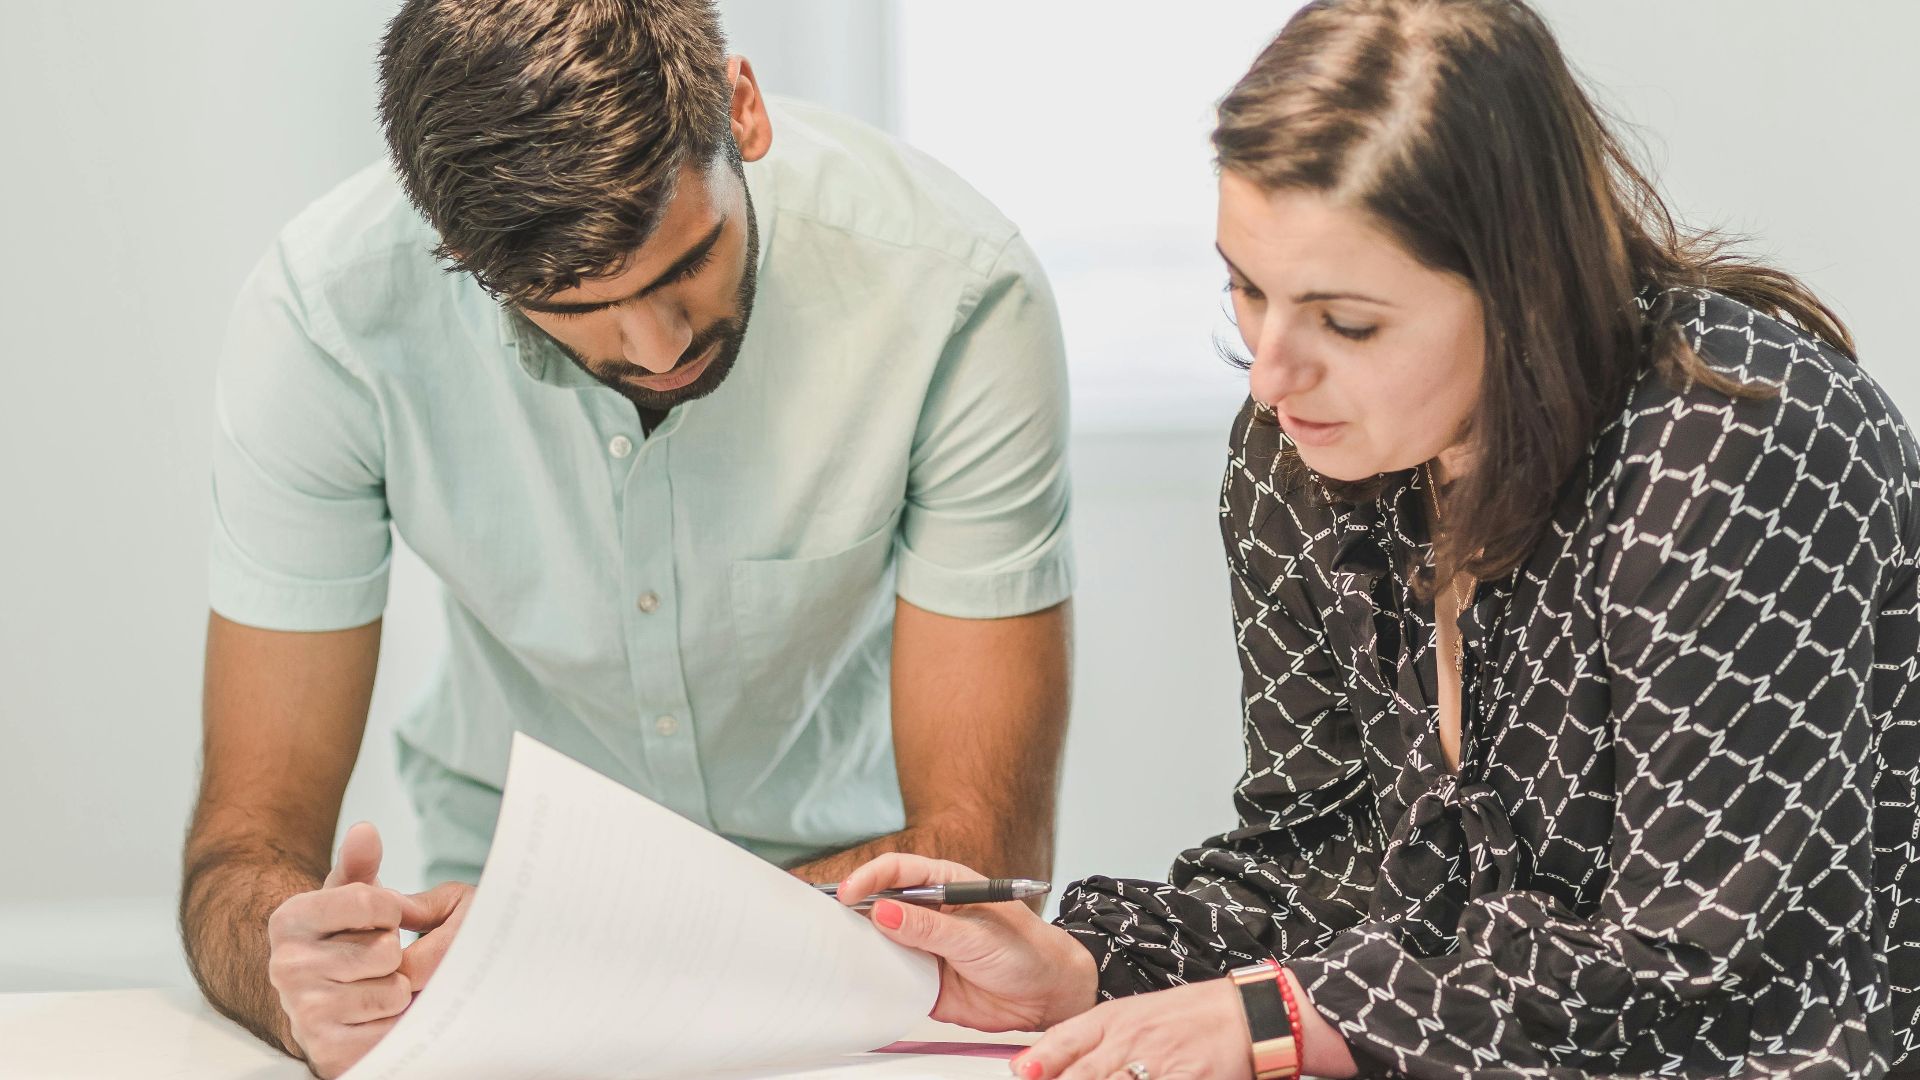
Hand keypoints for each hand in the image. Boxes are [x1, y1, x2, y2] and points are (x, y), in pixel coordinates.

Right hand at [266, 823, 475, 1076]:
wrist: (316, 1002)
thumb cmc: (340, 941)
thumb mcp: (346, 896)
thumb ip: (358, 863)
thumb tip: (365, 832)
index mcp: (290, 920)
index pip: (372, 902)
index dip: (391, 910)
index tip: (381, 917)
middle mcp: (287, 967)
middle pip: (386, 950)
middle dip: (394, 954)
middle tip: (373, 960)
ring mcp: (303, 1012)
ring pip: (393, 992)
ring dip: (396, 991)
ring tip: (372, 988)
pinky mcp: (326, 1051)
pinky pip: (390, 1032)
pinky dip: (393, 1025)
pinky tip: (372, 1018)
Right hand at [837, 853, 1096, 1031]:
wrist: (1048, 996)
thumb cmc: (1027, 951)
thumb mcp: (977, 936)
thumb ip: (930, 927)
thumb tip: (885, 911)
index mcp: (945, 885)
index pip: (897, 871)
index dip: (869, 877)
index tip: (849, 892)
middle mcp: (929, 914)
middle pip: (879, 904)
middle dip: (853, 910)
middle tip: (830, 923)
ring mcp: (924, 947)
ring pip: (880, 941)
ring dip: (860, 946)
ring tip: (839, 952)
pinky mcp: (922, 981)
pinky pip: (890, 978)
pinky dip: (875, 979)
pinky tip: (862, 980)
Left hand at [1007, 979, 1251, 1079]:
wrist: (1246, 1013)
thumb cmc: (1188, 1017)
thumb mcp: (1132, 1016)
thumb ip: (1088, 1038)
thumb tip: (1038, 1064)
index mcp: (1113, 1019)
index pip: (1064, 1041)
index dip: (1038, 1063)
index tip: (1020, 1074)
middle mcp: (1130, 1039)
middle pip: (1082, 1074)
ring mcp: (1157, 1063)